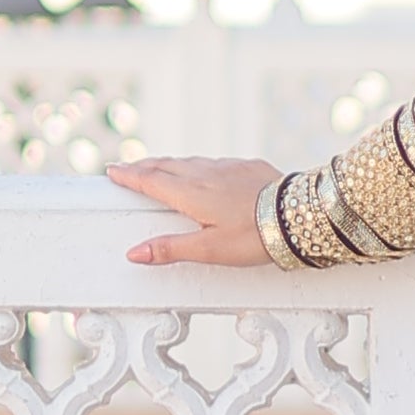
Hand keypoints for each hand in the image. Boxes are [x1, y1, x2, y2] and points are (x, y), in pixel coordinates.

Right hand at [108, 157, 280, 267]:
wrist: (302, 216)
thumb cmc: (256, 237)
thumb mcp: (210, 250)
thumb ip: (171, 249)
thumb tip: (134, 253)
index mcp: (191, 194)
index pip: (151, 181)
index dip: (129, 176)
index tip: (112, 171)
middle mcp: (206, 174)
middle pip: (167, 166)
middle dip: (145, 166)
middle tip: (128, 168)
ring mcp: (229, 167)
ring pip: (192, 161)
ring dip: (171, 164)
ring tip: (160, 168)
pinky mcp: (250, 166)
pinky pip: (217, 162)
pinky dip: (200, 165)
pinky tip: (205, 170)